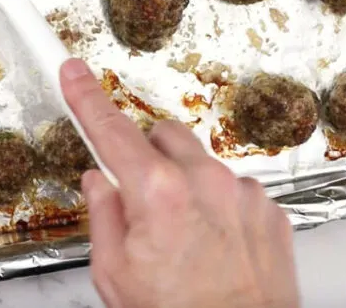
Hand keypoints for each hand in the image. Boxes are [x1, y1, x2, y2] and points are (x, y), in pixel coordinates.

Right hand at [61, 60, 299, 307]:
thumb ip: (103, 216)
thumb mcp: (115, 273)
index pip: (111, 130)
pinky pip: (234, 188)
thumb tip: (100, 184)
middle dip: (145, 155)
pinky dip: (217, 204)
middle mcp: (205, 180)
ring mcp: (244, 193)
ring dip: (184, 182)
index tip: (74, 71)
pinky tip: (212, 243)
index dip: (86, 97)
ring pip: (200, 162)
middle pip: (162, 136)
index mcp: (157, 193)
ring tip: (181, 234)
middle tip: (138, 199)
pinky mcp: (271, 210)